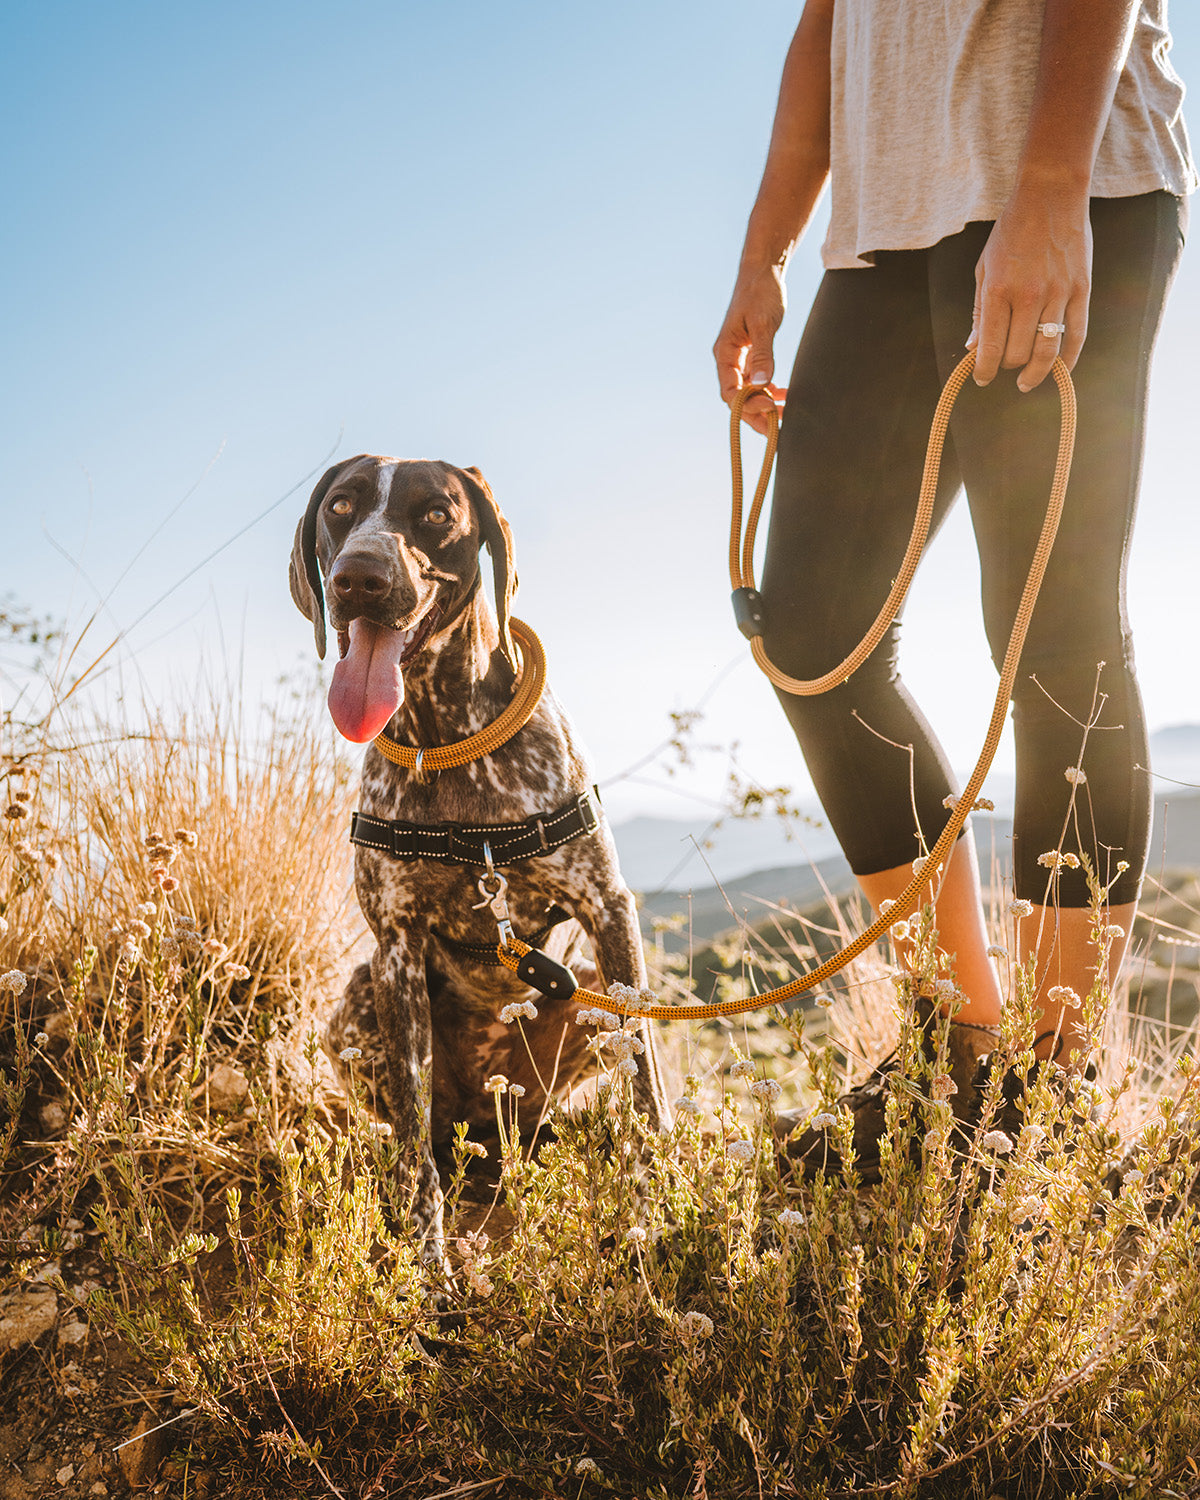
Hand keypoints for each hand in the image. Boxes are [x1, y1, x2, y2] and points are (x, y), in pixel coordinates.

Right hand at [713, 265, 788, 433]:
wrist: (763, 271)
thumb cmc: (760, 293)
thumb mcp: (764, 323)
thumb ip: (762, 354)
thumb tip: (763, 383)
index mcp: (725, 353)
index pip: (730, 390)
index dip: (747, 404)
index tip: (770, 407)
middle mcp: (729, 359)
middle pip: (737, 398)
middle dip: (755, 415)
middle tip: (776, 429)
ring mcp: (739, 359)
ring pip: (747, 392)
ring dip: (763, 406)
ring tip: (783, 417)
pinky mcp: (751, 355)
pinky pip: (756, 381)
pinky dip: (768, 391)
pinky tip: (783, 396)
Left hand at [969, 185, 1091, 391]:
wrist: (1051, 194)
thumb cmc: (1011, 231)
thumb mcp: (984, 268)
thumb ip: (979, 311)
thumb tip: (973, 349)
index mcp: (998, 290)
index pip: (991, 347)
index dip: (984, 370)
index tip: (982, 379)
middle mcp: (1028, 295)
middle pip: (1017, 354)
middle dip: (1007, 367)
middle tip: (1004, 365)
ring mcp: (1058, 293)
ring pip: (1046, 351)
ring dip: (1035, 374)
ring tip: (1027, 383)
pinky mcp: (1081, 289)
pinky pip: (1077, 335)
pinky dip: (1067, 360)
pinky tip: (1059, 371)